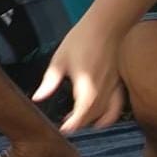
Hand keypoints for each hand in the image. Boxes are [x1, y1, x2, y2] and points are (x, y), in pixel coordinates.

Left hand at [32, 16, 126, 132]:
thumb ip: (49, 82)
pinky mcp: (118, 83)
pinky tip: (101, 120)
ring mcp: (113, 86)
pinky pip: (117, 105)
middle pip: (93, 114)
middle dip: (80, 123)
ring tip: (79, 121)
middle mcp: (102, 88)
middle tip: (66, 123)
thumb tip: (38, 98)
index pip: (82, 112)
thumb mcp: (59, 61)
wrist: (105, 26)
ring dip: (92, 120)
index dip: (74, 124)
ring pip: (105, 112)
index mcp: (86, 84)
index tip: (64, 130)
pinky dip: (110, 116)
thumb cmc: (80, 40)